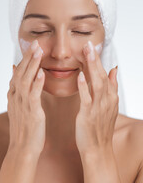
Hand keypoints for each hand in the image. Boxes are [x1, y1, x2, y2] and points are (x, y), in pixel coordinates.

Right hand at [7, 39, 45, 154]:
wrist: (23, 148)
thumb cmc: (25, 126)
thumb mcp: (18, 105)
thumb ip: (17, 88)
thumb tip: (15, 70)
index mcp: (14, 95)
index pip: (18, 72)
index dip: (25, 59)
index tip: (32, 46)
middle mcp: (16, 97)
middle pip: (21, 73)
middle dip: (28, 57)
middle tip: (35, 43)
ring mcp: (22, 104)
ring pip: (25, 80)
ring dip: (32, 65)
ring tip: (38, 52)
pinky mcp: (31, 112)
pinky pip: (33, 95)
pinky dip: (37, 83)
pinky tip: (42, 73)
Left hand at [75, 40, 118, 155]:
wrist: (98, 149)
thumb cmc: (100, 127)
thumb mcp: (110, 105)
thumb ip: (111, 87)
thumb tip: (113, 69)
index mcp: (110, 97)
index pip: (105, 75)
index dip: (99, 60)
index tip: (92, 47)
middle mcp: (106, 100)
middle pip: (102, 76)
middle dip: (96, 60)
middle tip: (89, 44)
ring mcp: (98, 108)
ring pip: (97, 84)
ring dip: (92, 68)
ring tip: (87, 53)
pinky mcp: (88, 115)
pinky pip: (86, 99)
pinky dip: (84, 87)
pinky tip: (80, 75)